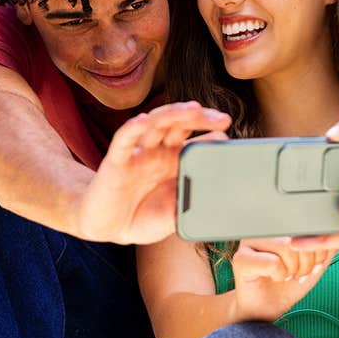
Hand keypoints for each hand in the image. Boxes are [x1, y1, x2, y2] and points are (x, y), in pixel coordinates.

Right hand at [77, 101, 229, 244]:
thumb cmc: (142, 218)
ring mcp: (138, 153)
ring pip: (156, 124)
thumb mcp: (174, 216)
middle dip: (201, 118)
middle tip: (222, 119)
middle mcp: (159, 152)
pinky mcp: (116, 160)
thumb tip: (212, 202)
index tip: (229, 133)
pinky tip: (144, 120)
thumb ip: (191, 208)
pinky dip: (133, 128)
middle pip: (181, 125)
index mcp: (175, 162)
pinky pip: (124, 139)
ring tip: (194, 109)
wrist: (109, 228)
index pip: (197, 141)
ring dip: (174, 114)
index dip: (212, 134)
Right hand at [232, 237, 333, 321]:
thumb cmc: (287, 286)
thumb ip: (324, 248)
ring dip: (293, 269)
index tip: (311, 265)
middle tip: (297, 274)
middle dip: (306, 262)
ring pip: (287, 247)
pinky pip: (273, 263)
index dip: (317, 250)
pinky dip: (279, 276)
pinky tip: (273, 278)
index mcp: (280, 227)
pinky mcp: (240, 258)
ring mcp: (250, 242)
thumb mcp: (313, 265)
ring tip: (287, 276)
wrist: (266, 310)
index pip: (307, 228)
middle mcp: (264, 230)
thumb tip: (335, 233)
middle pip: (298, 237)